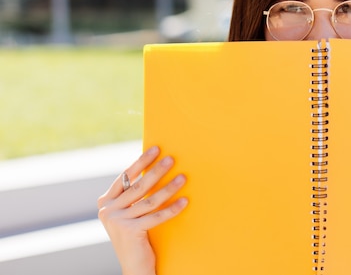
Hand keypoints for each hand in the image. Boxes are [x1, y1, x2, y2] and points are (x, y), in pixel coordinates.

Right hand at [97, 146, 187, 274]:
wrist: (134, 265)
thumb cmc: (136, 235)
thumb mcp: (130, 212)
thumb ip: (134, 194)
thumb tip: (154, 168)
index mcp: (105, 202)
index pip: (125, 176)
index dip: (141, 161)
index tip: (156, 148)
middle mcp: (107, 211)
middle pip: (138, 186)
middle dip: (156, 171)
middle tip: (172, 159)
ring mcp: (117, 222)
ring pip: (149, 200)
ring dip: (169, 188)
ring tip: (183, 177)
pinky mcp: (130, 232)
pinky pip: (156, 216)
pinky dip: (172, 208)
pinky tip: (185, 201)